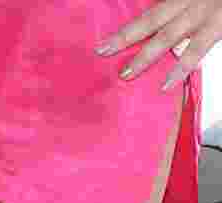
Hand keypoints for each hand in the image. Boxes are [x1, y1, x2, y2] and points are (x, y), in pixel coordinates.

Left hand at [94, 0, 221, 90]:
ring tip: (126, 74)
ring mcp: (206, 14)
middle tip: (102, 52)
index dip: (126, 30)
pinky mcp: (220, 26)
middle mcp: (191, 1)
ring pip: (169, 36)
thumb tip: (162, 31)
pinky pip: (197, 49)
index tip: (102, 46)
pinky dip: (182, 68)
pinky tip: (167, 84)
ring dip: (146, 56)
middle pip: (152, 21)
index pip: (150, 14)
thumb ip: (178, 9)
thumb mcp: (198, 0)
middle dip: (125, 38)